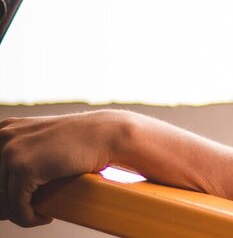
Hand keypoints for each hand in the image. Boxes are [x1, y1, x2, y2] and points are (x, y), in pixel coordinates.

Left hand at [0, 110, 124, 226]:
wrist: (106, 134)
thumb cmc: (81, 141)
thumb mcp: (42, 144)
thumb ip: (20, 158)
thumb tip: (4, 199)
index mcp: (5, 129)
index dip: (4, 192)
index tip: (17, 203)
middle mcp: (3, 136)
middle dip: (9, 204)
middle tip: (29, 210)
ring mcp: (12, 151)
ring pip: (3, 200)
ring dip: (21, 213)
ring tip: (39, 214)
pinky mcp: (24, 168)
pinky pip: (18, 206)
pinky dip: (29, 218)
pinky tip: (45, 216)